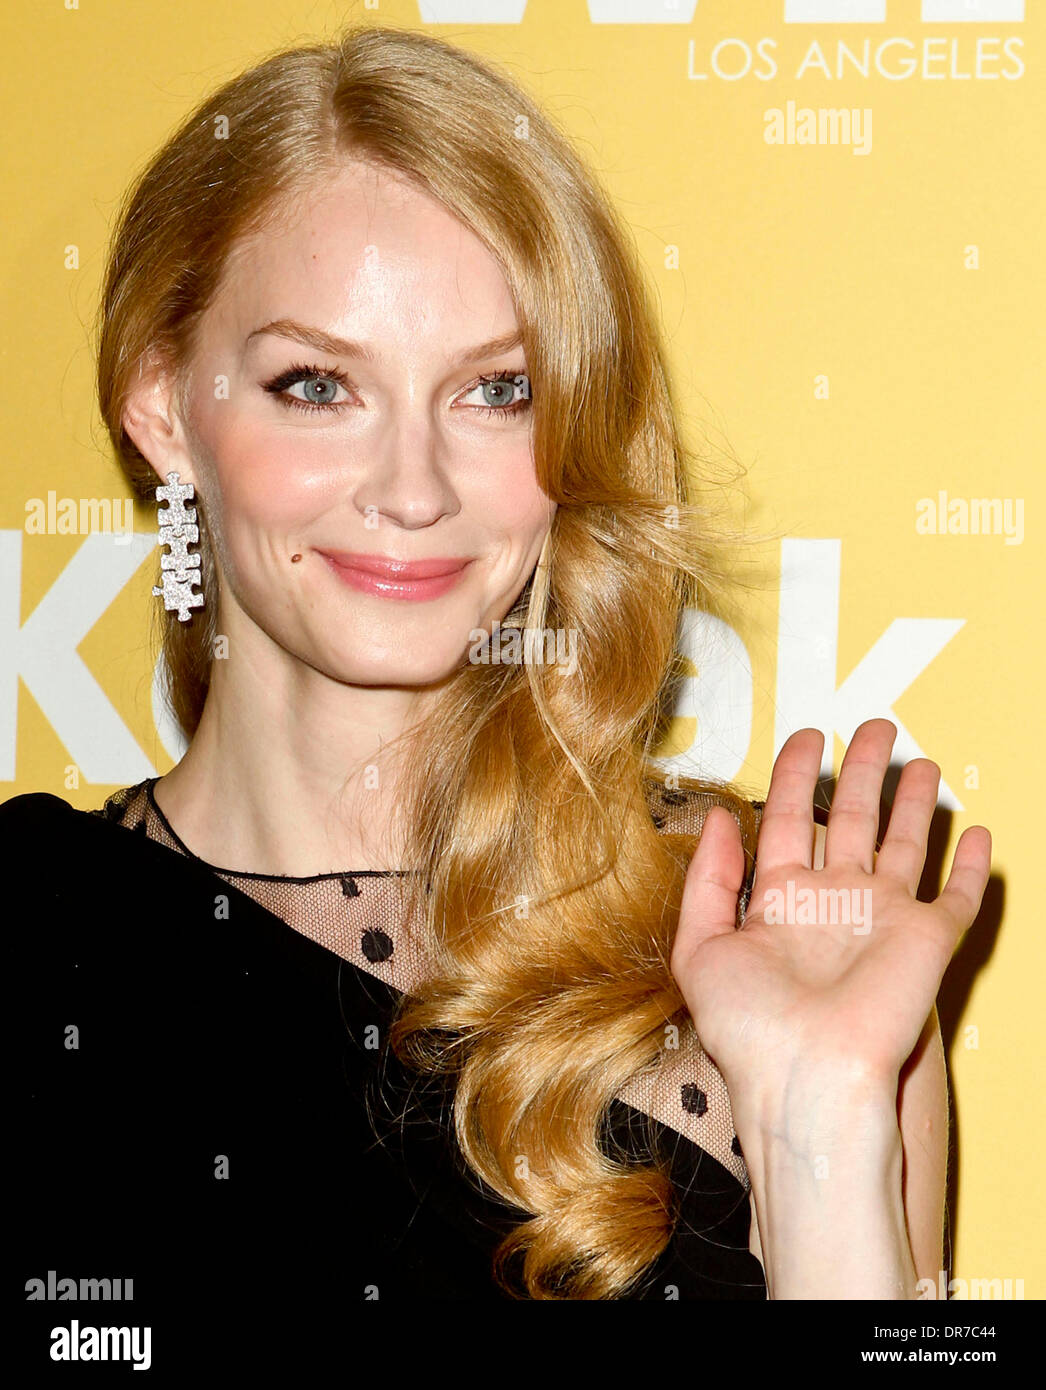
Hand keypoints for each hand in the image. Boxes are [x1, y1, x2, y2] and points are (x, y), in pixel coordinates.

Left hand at [670, 719, 990, 1097]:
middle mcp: (835, 902)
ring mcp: (884, 918)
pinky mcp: (928, 939)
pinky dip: (970, 867)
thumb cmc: (750, 1027)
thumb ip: (706, 880)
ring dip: (914, 803)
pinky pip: (957, 896)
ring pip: (904, 843)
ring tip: (920, 761)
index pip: (789, 818)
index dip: (795, 774)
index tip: (806, 736)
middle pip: (852, 818)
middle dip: (862, 770)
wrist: (809, 1077)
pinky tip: (977, 834)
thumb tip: (720, 818)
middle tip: (874, 727)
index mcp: (780, 900)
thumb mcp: (700, 947)